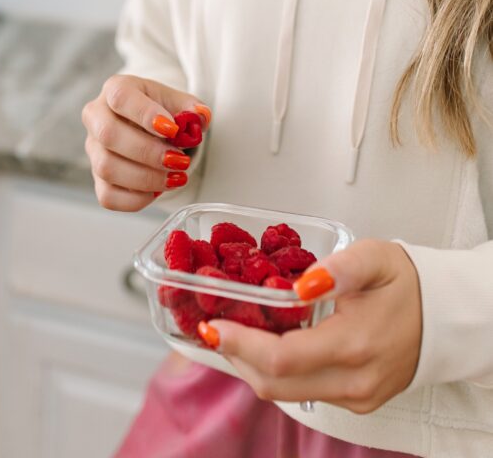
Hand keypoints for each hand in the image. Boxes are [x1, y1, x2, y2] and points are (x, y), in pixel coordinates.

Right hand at [82, 74, 210, 211]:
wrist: (152, 128)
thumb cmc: (163, 111)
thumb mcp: (179, 102)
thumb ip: (192, 108)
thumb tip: (199, 117)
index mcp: (115, 88)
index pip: (120, 97)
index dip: (145, 114)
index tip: (172, 129)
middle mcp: (97, 117)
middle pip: (108, 134)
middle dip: (147, 152)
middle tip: (179, 160)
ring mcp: (93, 149)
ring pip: (107, 168)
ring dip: (146, 177)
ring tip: (176, 177)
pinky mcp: (97, 178)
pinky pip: (108, 196)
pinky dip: (136, 199)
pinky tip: (158, 191)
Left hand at [200, 239, 421, 413]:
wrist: (445, 316)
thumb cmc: (407, 283)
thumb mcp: (375, 258)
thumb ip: (339, 267)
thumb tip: (303, 283)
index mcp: (354, 344)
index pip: (281, 357)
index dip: (239, 342)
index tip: (214, 324)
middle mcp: (353, 381)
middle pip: (274, 384)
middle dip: (235, 356)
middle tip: (214, 326)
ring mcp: (355, 397)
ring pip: (285, 393)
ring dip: (251, 366)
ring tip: (232, 332)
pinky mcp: (356, 402)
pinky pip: (303, 393)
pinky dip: (277, 372)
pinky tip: (266, 344)